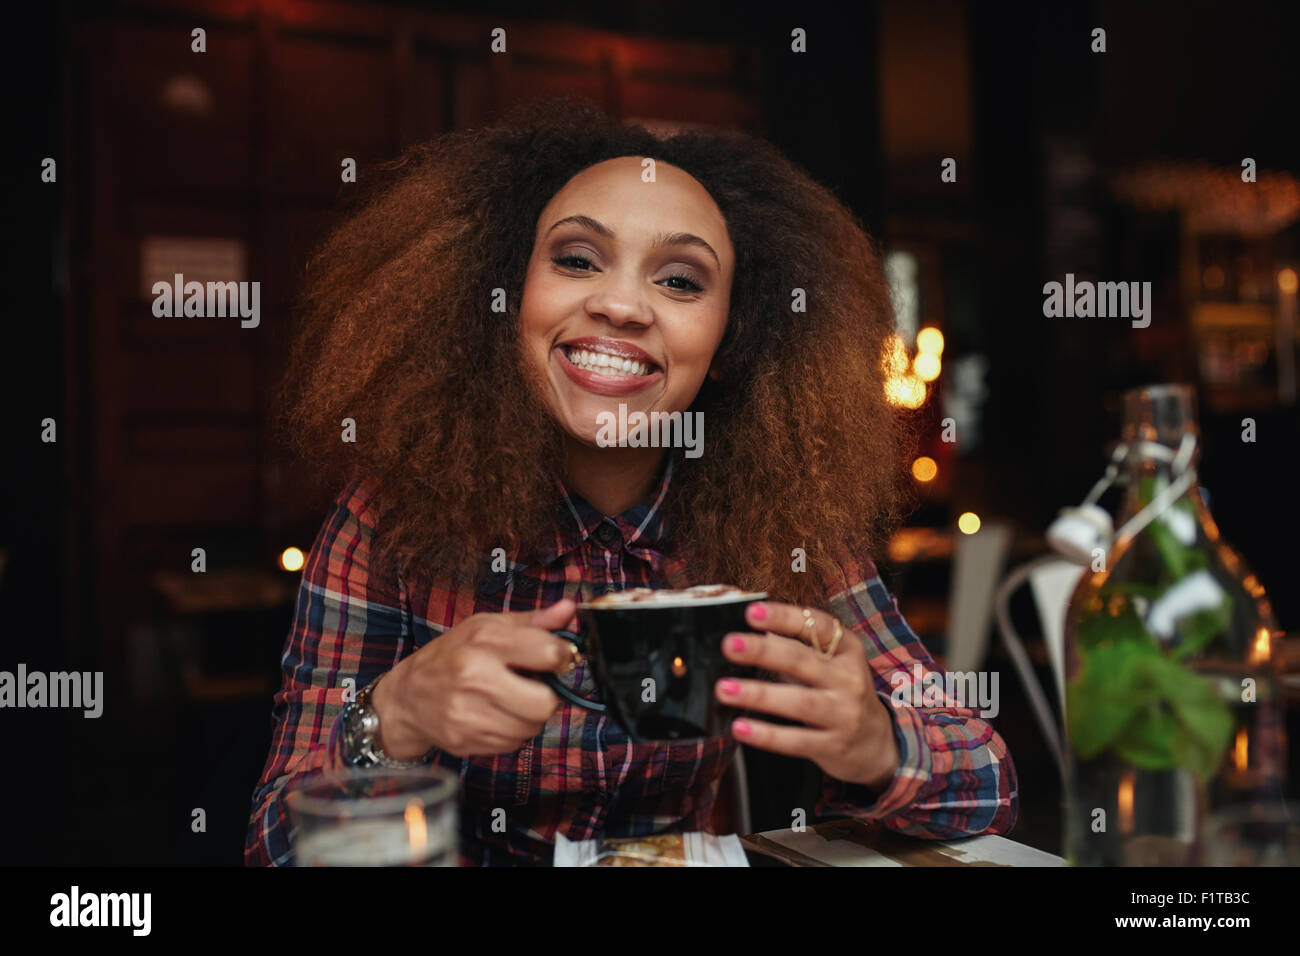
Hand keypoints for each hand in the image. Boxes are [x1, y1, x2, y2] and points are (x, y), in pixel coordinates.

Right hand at [371, 599, 578, 757]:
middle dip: (546, 696)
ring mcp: (468, 712)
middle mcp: (475, 676)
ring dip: (529, 716)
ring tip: (510, 700)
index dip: (561, 658)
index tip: (555, 659)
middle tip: (532, 686)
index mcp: (485, 640)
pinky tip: (494, 715)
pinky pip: (512, 744)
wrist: (407, 695)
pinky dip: (511, 732)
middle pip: (545, 702)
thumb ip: (533, 622)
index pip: (549, 653)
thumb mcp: (487, 626)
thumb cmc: (451, 655)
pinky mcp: (465, 740)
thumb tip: (570, 609)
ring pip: (532, 727)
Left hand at [716, 601, 899, 791]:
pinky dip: (766, 735)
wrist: (876, 744)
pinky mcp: (833, 746)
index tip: (752, 611)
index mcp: (847, 650)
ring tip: (724, 688)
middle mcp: (849, 679)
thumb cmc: (839, 693)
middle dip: (763, 651)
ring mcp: (844, 714)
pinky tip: (740, 727)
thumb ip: (794, 648)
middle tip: (729, 645)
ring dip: (758, 694)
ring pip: (799, 702)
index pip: (818, 626)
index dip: (785, 617)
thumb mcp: (828, 664)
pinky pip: (795, 740)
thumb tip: (746, 632)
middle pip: (802, 661)